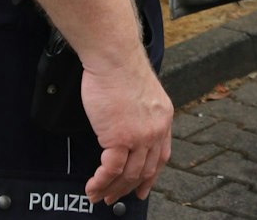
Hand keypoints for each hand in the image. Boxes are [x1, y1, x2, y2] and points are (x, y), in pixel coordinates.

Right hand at [80, 53, 173, 204]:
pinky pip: (111, 170)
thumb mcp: (142, 94)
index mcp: (163, 118)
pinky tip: (92, 186)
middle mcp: (156, 130)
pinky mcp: (120, 137)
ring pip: (129, 175)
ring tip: (98, 196)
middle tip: (114, 198)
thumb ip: (139, 114)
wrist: (114, 57)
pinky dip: (101, 182)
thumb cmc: (120, 68)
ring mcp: (140, 136)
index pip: (161, 156)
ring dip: (112, 189)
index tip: (143, 188)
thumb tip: (126, 128)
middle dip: (128, 189)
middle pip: (146, 170)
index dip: (151, 176)